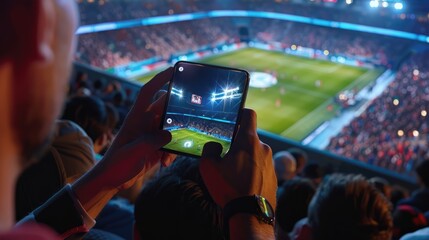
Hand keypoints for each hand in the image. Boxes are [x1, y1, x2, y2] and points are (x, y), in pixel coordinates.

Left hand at [99, 67, 175, 189]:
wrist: (111, 181)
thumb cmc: (116, 164)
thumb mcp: (132, 152)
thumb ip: (150, 141)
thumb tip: (169, 134)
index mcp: (136, 118)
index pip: (147, 92)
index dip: (159, 79)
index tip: (173, 69)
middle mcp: (145, 122)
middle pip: (165, 107)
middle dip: (178, 110)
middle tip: (192, 112)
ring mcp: (151, 134)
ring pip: (172, 127)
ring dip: (176, 138)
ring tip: (172, 152)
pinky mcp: (156, 147)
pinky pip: (171, 143)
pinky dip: (172, 152)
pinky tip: (165, 163)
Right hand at [199, 109, 276, 207]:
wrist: (250, 214)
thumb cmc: (229, 188)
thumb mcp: (209, 167)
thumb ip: (210, 149)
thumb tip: (215, 145)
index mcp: (248, 141)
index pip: (249, 115)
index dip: (240, 113)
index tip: (233, 119)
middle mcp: (263, 148)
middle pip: (249, 137)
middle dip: (237, 143)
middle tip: (226, 155)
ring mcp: (270, 162)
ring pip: (255, 153)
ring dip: (245, 158)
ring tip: (233, 174)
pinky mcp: (274, 176)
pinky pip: (260, 167)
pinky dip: (252, 171)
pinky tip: (243, 183)